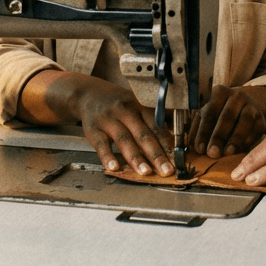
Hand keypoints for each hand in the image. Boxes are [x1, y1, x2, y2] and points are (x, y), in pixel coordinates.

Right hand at [49, 76, 174, 176]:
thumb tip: (172, 141)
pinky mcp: (93, 129)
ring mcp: (109, 120)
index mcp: (140, 106)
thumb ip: (151, 121)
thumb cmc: (118, 103)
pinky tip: (114, 168)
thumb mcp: (136, 104)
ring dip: (136, 158)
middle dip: (156, 154)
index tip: (176, 159)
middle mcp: (125, 111)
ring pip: (124, 140)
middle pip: (143, 135)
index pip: (156, 126)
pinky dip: (108, 157)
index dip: (167, 144)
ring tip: (145, 172)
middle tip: (166, 170)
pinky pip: (101, 144)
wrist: (88, 93)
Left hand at [188, 85, 265, 157]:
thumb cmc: (221, 112)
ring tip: (228, 153)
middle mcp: (237, 96)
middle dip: (219, 136)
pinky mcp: (262, 118)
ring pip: (245, 121)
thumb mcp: (208, 114)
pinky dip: (249, 141)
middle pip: (227, 116)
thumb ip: (198, 128)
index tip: (199, 149)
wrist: (246, 105)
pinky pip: (256, 130)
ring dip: (236, 138)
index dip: (204, 131)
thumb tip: (191, 145)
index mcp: (220, 93)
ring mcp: (251, 106)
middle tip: (212, 153)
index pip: (210, 112)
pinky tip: (241, 152)